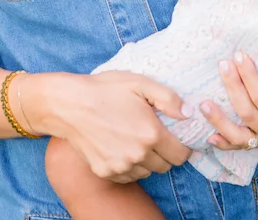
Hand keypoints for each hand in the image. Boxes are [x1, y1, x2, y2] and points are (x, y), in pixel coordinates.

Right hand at [26, 70, 191, 182]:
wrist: (69, 104)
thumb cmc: (105, 89)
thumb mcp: (140, 83)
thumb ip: (169, 98)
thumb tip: (188, 113)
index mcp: (151, 133)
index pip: (181, 155)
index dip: (182, 147)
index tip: (176, 139)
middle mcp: (138, 155)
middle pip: (165, 166)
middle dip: (164, 153)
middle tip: (154, 135)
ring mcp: (121, 166)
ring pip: (147, 172)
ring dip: (147, 160)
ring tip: (134, 138)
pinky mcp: (106, 172)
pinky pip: (128, 175)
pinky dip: (129, 165)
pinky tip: (120, 146)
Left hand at [200, 52, 257, 152]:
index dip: (250, 77)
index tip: (240, 55)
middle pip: (248, 112)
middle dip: (233, 86)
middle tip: (225, 62)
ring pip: (239, 134)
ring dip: (219, 119)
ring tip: (203, 103)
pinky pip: (240, 146)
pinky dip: (224, 143)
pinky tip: (209, 136)